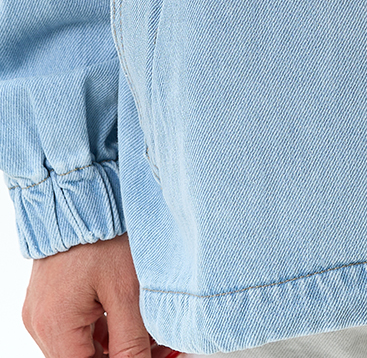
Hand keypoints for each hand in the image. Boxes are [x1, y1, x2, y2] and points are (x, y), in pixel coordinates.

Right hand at [21, 233, 180, 357]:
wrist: (81, 194)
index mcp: (55, 326)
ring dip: (113, 345)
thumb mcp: (127, 291)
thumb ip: (132, 341)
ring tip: (151, 334)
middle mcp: (41, 323)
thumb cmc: (102, 234)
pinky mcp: (50, 298)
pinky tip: (131, 320)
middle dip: (120, 356)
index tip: (147, 357)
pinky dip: (102, 328)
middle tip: (156, 347)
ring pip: (81, 345)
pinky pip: (75, 326)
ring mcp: (42, 310)